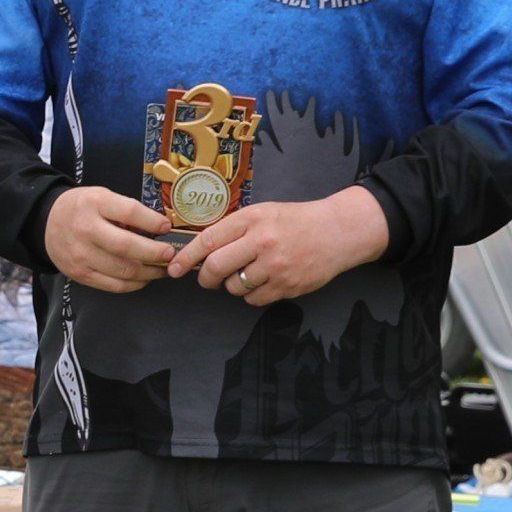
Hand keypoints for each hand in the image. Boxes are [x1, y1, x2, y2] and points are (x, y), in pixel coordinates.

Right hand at [42, 185, 174, 291]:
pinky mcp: (80, 274)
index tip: (166, 228)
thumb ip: (126, 210)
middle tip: (170, 254)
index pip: (130, 212)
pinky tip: (144, 278)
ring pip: (124, 270)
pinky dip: (134, 284)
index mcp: (94, 204)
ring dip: (150, 272)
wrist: (47, 222)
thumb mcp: (101, 197)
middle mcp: (85, 229)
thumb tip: (159, 228)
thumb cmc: (82, 209)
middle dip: (155, 253)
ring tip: (162, 268)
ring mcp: (81, 255)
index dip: (152, 222)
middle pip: (127, 246)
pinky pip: (114, 285)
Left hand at [168, 187, 390, 304]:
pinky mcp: (287, 286)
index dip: (187, 257)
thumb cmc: (295, 221)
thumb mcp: (263, 213)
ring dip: (233, 285)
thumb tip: (201, 251)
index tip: (174, 268)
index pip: (208, 240)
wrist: (338, 231)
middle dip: (205, 278)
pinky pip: (253, 299)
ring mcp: (275, 266)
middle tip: (207, 279)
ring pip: (234, 287)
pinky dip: (252, 294)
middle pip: (216, 268)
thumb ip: (234, 229)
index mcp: (252, 219)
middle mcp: (262, 242)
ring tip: (248, 273)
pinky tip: (264, 281)